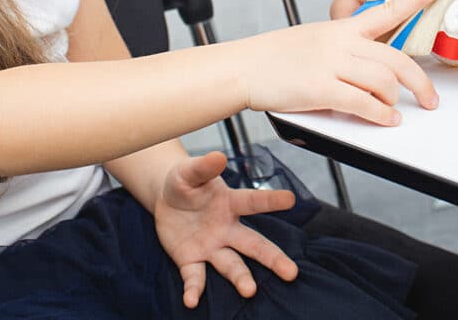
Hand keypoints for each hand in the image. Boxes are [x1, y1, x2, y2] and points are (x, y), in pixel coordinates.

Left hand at [154, 151, 298, 308]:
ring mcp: (211, 246)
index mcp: (229, 203)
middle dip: (273, 258)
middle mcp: (226, 228)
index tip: (290, 198)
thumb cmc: (185, 182)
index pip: (252, 201)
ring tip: (249, 291)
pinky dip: (194, 290)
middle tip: (291, 272)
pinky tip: (191, 301)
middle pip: (254, 245)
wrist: (166, 200)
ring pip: (231, 265)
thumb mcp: (188, 172)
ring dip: (240, 278)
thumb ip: (202, 167)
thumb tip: (218, 157)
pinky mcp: (191, 260)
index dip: (270, 200)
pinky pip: (195, 277)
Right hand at [241, 0, 441, 124]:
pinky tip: (385, 120)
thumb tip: (369, 63)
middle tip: (429, 97)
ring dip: (396, 100)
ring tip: (394, 110)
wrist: (243, 67)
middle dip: (420, 82)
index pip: (385, 9)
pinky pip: (362, 103)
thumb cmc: (275, 56)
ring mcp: (331, 65)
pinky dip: (380, 115)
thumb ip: (344, 46)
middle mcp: (341, 43)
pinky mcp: (321, 89)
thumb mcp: (314, 38)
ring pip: (383, 81)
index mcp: (341, 28)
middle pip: (396, 58)